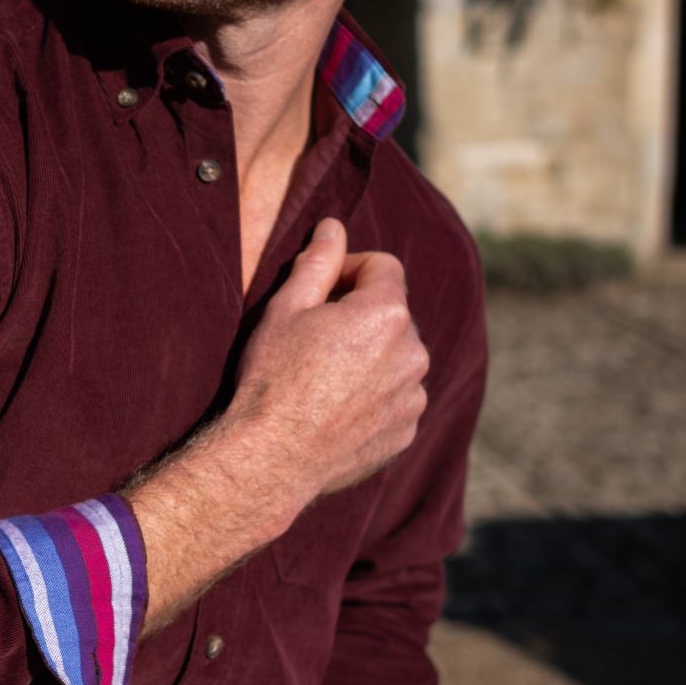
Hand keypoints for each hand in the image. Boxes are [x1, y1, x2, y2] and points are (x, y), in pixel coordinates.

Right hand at [228, 218, 429, 523]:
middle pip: (392, 314)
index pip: (384, 266)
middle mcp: (414, 352)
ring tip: (323, 378)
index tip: (320, 291)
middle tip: (314, 339)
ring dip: (371, 357)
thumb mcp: (286, 309)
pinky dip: (375, 397)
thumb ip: (318, 262)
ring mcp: (413, 396)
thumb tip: (334, 227)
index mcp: (387, 313)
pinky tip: (335, 409)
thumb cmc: (272, 378)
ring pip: (397, 357)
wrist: (272, 457)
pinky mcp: (406, 431)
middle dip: (361, 316)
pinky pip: (397, 398)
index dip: (350, 270)